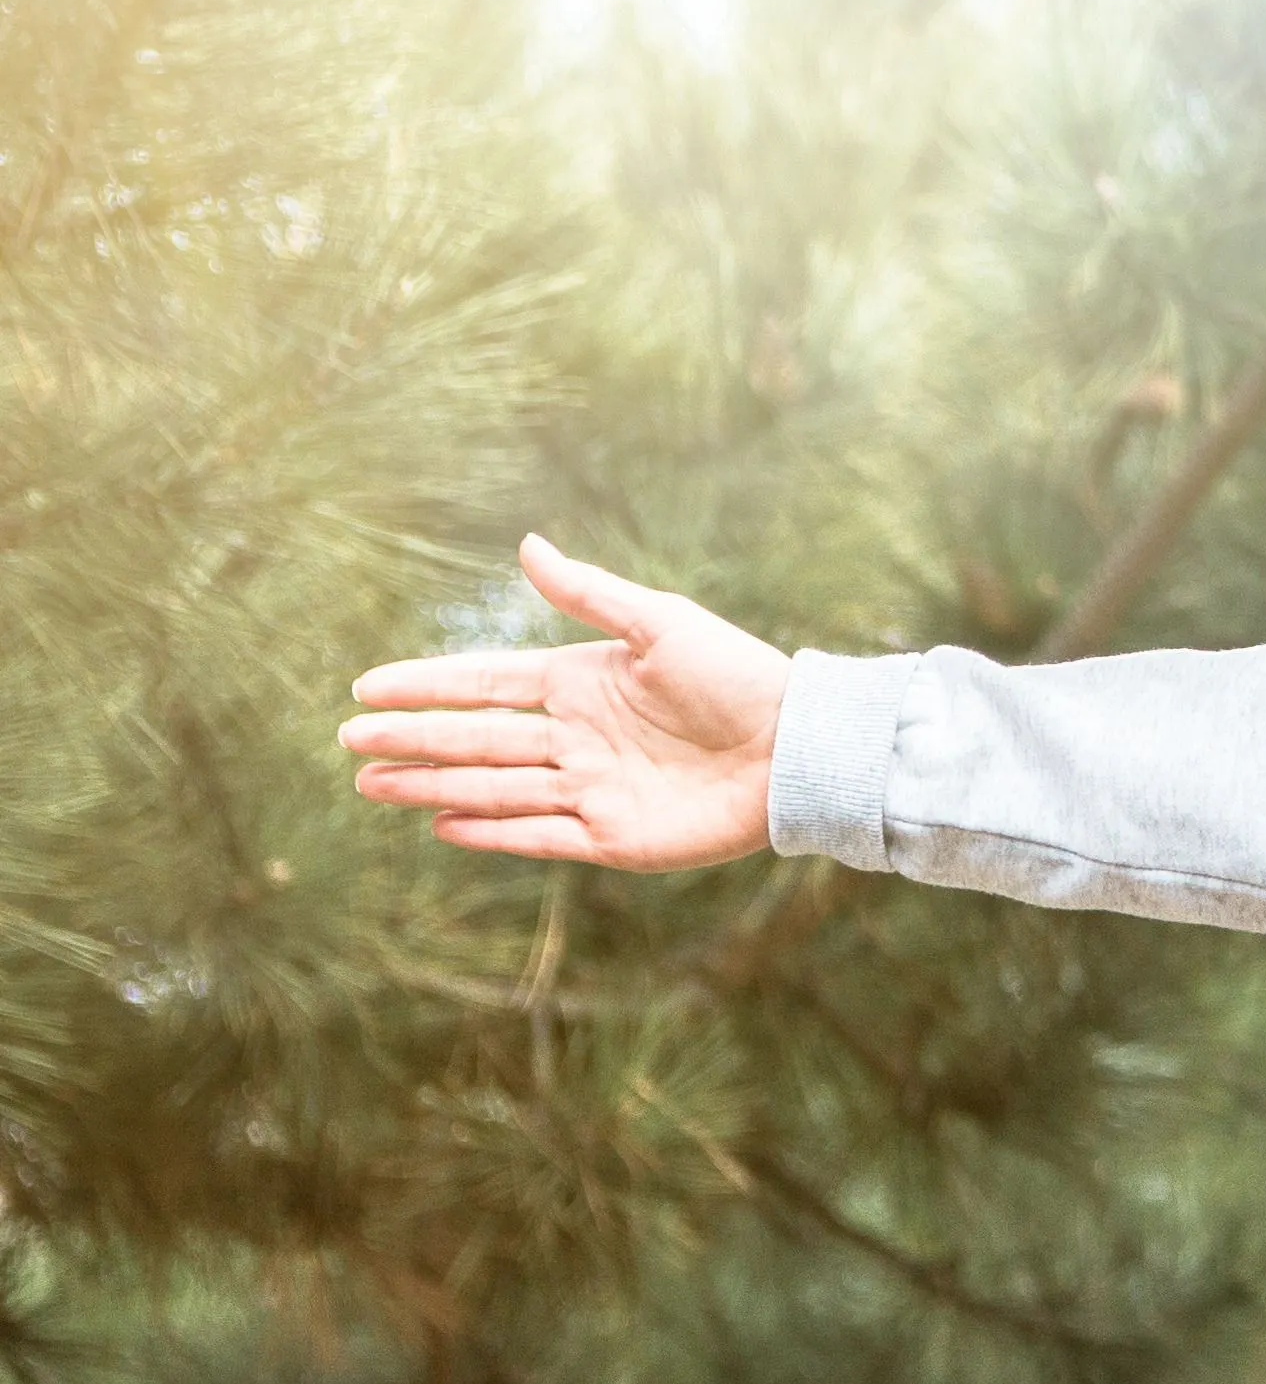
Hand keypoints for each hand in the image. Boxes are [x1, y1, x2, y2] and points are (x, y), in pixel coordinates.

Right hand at [339, 537, 790, 869]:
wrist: (799, 746)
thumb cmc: (740, 677)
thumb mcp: (662, 624)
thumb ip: (590, 594)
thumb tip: (526, 545)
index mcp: (582, 683)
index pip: (485, 684)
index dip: (426, 686)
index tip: (366, 688)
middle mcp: (576, 738)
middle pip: (477, 739)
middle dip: (413, 740)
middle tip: (348, 742)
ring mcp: (591, 789)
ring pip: (494, 788)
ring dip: (433, 787)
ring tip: (372, 784)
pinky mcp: (614, 837)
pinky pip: (539, 835)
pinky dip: (492, 831)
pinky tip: (443, 824)